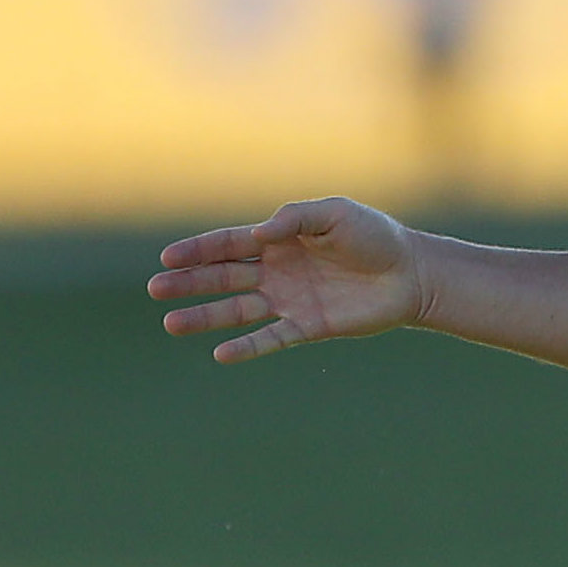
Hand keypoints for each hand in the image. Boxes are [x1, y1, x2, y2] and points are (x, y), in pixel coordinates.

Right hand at [148, 198, 423, 363]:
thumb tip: (257, 233)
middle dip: (189, 282)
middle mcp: (277, 271)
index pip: (230, 244)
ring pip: (237, 310)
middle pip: (224, 276)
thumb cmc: (374, 235)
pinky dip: (247, 346)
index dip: (199, 250)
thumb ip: (296, 217)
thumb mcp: (336, 213)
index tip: (167, 257)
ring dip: (205, 316)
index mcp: (280, 239)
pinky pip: (270, 338)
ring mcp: (289, 300)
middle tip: (156, 288)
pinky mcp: (307, 326)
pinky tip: (221, 352)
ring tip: (170, 323)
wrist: (410, 272)